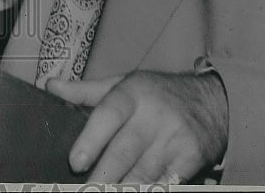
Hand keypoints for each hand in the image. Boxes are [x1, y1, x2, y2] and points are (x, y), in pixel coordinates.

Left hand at [46, 70, 228, 184]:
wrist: (214, 101)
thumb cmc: (158, 93)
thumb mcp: (123, 83)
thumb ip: (86, 91)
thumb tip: (50, 87)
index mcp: (133, 92)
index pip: (109, 113)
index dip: (91, 139)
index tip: (75, 162)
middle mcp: (154, 115)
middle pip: (124, 152)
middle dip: (103, 177)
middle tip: (85, 190)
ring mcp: (175, 139)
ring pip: (143, 173)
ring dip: (124, 189)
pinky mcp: (192, 160)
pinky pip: (166, 184)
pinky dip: (151, 190)